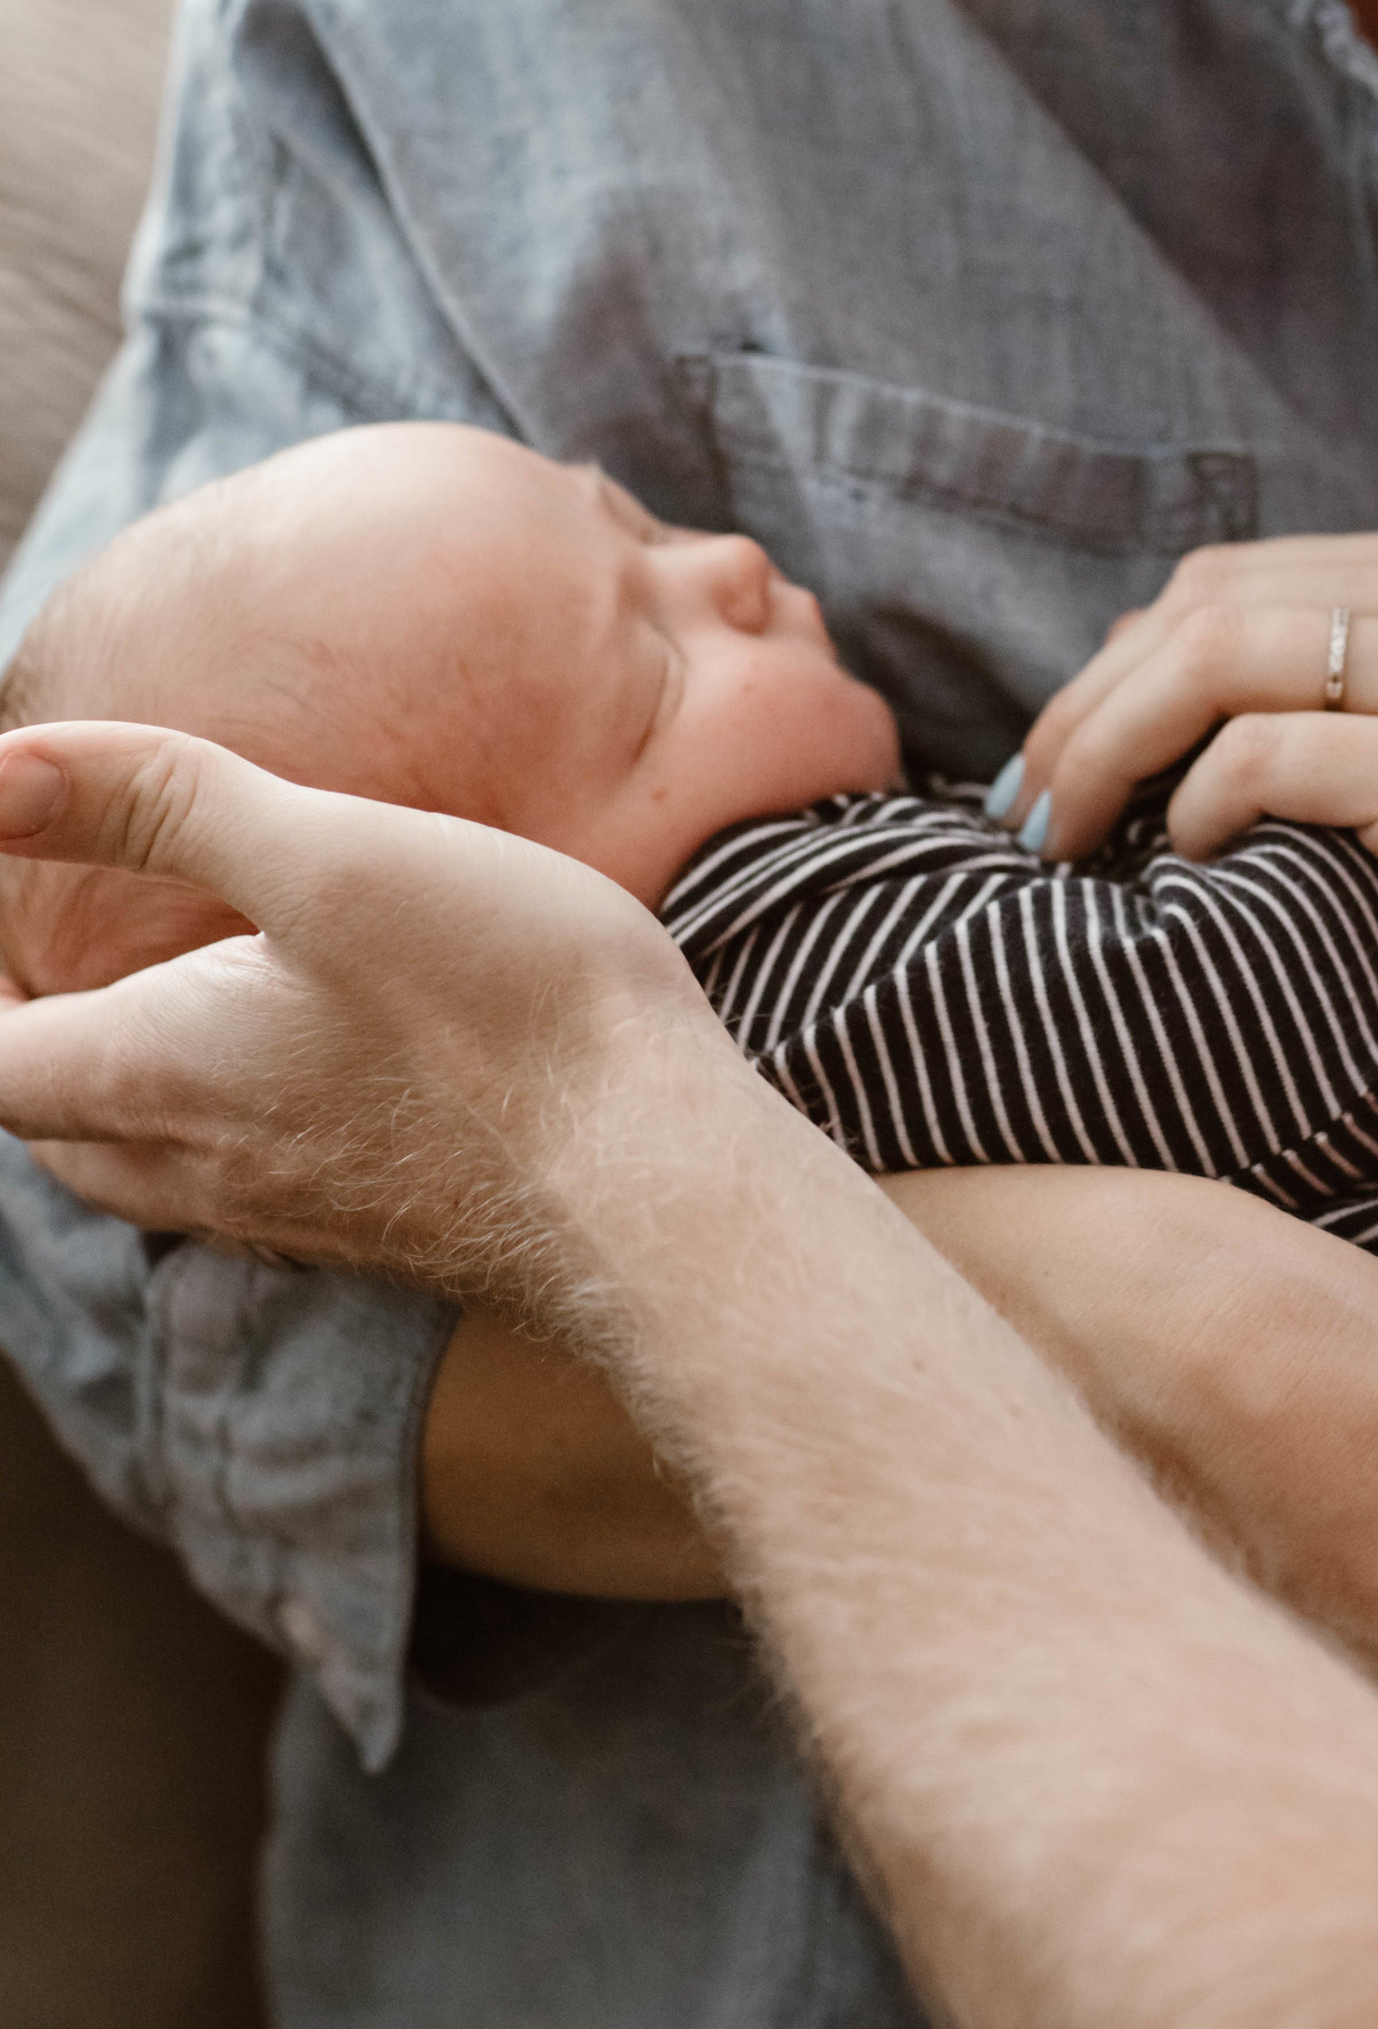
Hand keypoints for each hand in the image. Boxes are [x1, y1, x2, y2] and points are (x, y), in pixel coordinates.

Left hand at [0, 719, 744, 1304]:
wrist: (661, 1185)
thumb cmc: (506, 1012)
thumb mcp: (333, 859)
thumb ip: (159, 802)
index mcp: (159, 1073)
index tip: (9, 916)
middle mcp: (203, 1164)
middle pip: (50, 1125)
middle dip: (23, 1049)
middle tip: (42, 965)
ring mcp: (296, 1211)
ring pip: (146, 1165)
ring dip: (115, 1097)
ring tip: (150, 1014)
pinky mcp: (382, 1225)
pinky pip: (245, 1185)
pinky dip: (220, 1126)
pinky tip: (299, 1076)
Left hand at [1013, 530, 1377, 1168]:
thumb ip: (1310, 698)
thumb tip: (1112, 685)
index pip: (1222, 580)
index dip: (1110, 672)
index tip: (1049, 775)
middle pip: (1204, 607)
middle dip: (1084, 712)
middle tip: (1025, 819)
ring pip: (1216, 661)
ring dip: (1105, 755)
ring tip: (1060, 847)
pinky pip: (1265, 759)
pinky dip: (1194, 812)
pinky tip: (1184, 870)